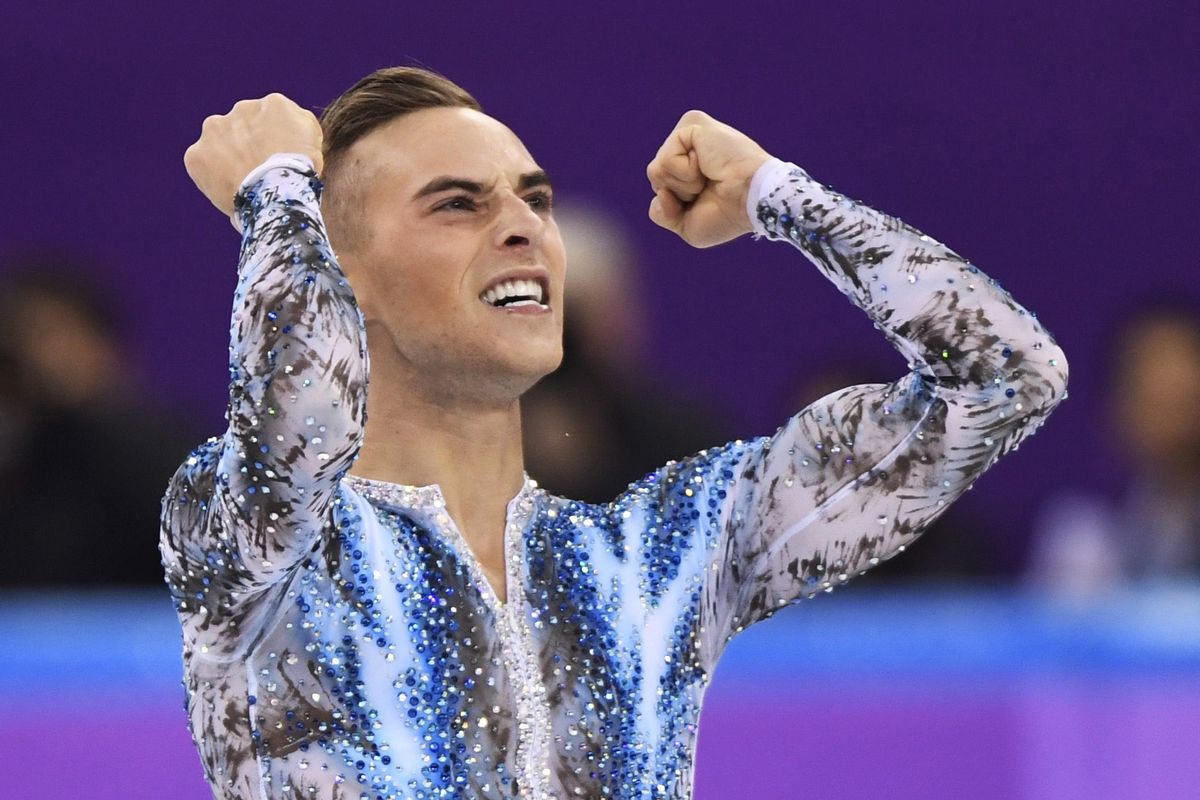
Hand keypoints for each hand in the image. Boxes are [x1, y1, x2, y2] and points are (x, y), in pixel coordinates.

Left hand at [183, 93, 323, 220]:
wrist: (276, 196)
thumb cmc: (301, 174)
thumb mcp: (315, 145)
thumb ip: (300, 129)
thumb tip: (287, 132)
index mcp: (275, 104)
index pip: (274, 120)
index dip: (276, 142)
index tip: (279, 160)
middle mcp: (242, 108)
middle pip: (244, 127)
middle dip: (249, 145)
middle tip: (260, 172)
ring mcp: (215, 128)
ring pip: (220, 142)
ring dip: (228, 157)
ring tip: (243, 182)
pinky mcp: (196, 154)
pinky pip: (203, 164)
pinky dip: (212, 176)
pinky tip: (230, 190)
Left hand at [646, 110, 771, 247]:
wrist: (753, 201)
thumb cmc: (728, 214)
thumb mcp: (686, 226)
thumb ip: (661, 213)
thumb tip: (660, 189)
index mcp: (688, 164)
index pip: (659, 186)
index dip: (675, 204)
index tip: (708, 199)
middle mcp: (687, 144)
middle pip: (654, 177)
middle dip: (678, 194)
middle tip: (709, 188)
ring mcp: (689, 131)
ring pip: (655, 169)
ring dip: (683, 185)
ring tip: (710, 177)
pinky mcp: (692, 122)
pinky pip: (665, 159)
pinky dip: (685, 173)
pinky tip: (708, 166)